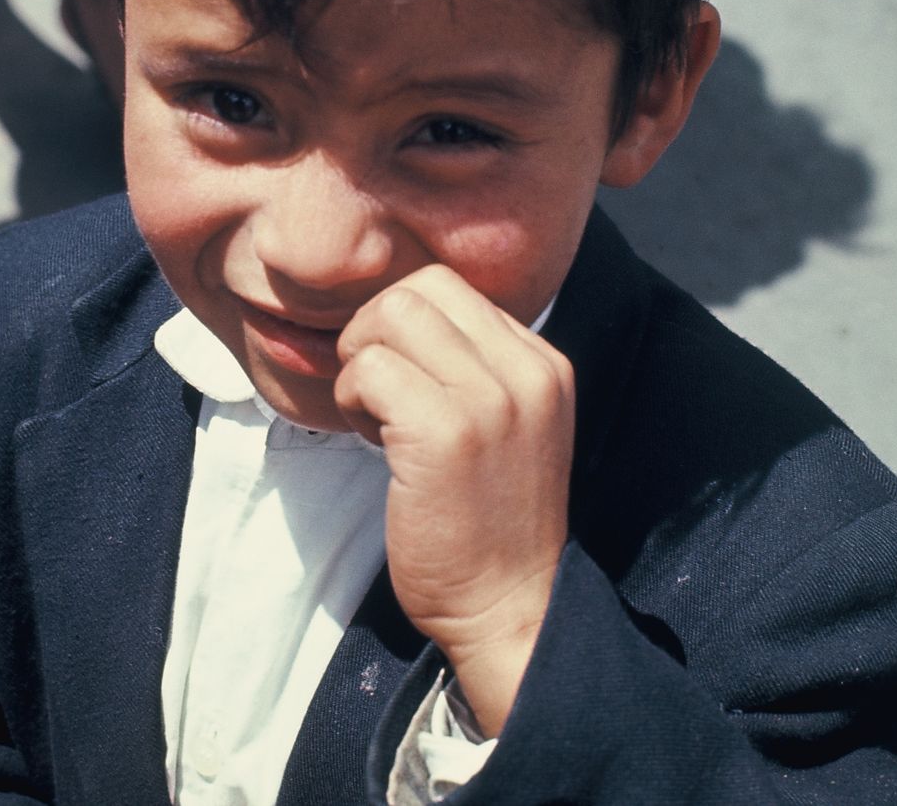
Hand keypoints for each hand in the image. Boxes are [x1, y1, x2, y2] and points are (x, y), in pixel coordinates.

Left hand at [334, 264, 574, 734]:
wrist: (510, 608)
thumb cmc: (490, 526)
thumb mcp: (508, 429)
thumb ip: (473, 371)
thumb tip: (390, 319)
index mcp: (543, 365)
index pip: (452, 289)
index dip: (403, 327)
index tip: (401, 384)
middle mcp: (527, 371)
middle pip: (420, 288)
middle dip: (375, 332)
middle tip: (376, 395)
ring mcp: (491, 399)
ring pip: (390, 315)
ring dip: (362, 364)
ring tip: (376, 419)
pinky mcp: (446, 432)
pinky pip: (369, 370)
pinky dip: (352, 400)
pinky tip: (374, 444)